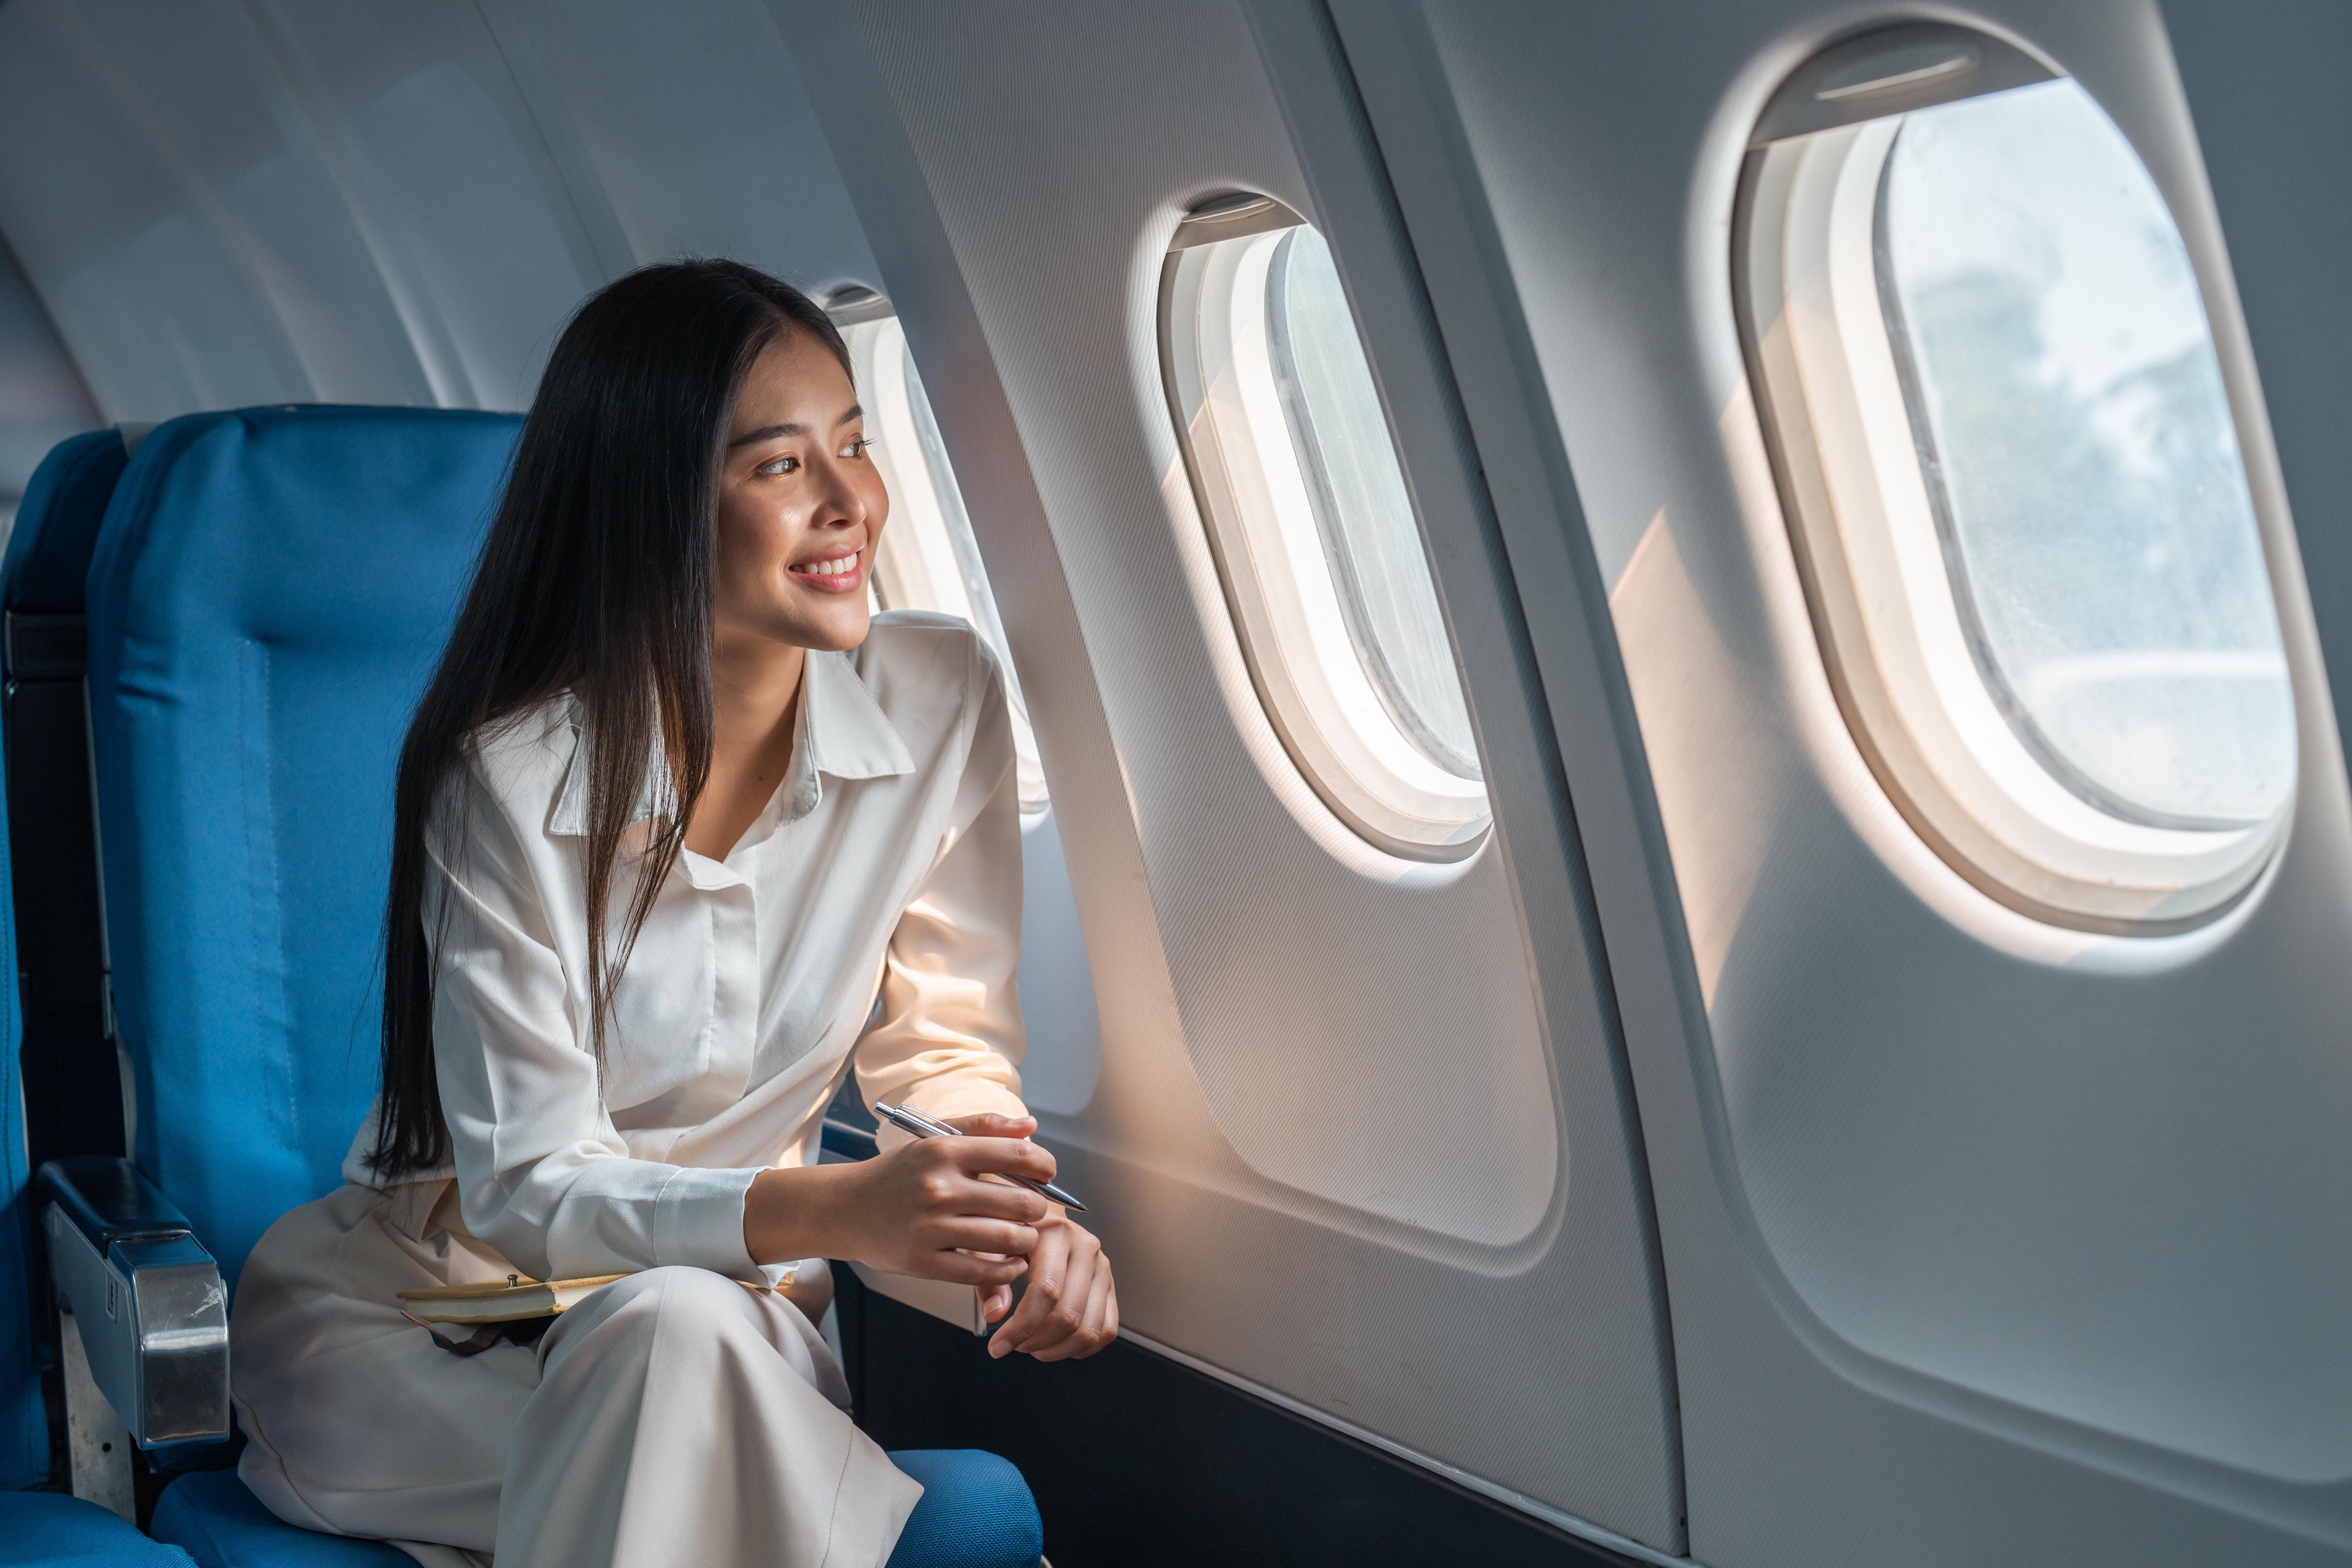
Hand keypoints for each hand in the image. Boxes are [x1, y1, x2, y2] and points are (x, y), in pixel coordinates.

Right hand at [743, 1112, 1053, 1288]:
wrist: (844, 1209)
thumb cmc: (898, 1174)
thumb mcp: (934, 1139)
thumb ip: (984, 1128)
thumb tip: (1031, 1127)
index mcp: (944, 1151)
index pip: (1017, 1155)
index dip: (1044, 1166)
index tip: (1047, 1174)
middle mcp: (939, 1188)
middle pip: (1020, 1202)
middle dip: (1038, 1209)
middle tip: (1035, 1212)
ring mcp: (931, 1227)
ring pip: (1007, 1239)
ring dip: (1026, 1241)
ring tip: (1023, 1238)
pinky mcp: (924, 1262)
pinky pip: (983, 1272)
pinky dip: (1006, 1270)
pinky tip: (1009, 1263)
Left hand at [986, 1208, 1117, 1361]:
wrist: (1040, 1217)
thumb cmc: (1014, 1231)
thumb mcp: (990, 1246)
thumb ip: (989, 1279)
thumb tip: (995, 1315)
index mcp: (1057, 1233)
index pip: (1046, 1291)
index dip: (1020, 1327)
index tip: (998, 1346)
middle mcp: (1087, 1248)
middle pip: (1069, 1315)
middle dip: (1036, 1342)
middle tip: (1015, 1346)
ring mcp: (1103, 1268)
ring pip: (1089, 1329)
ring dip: (1057, 1350)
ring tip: (1033, 1346)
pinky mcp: (1110, 1285)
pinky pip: (1106, 1329)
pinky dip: (1081, 1348)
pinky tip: (1057, 1344)